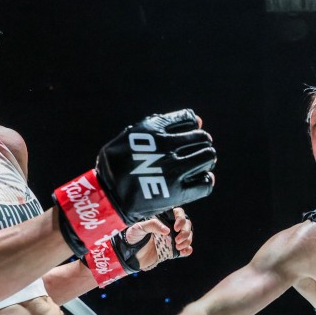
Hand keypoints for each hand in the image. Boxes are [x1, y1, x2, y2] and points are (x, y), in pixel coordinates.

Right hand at [54, 109, 214, 256]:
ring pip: (208, 157)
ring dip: (206, 160)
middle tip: (194, 153)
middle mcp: (167, 148)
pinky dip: (205, 181)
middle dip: (201, 144)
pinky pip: (206, 183)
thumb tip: (197, 120)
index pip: (190, 120)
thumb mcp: (132, 134)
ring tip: (197, 166)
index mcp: (155, 130)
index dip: (191, 128)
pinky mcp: (177, 193)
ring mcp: (173, 170)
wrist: (107, 195)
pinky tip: (197, 180)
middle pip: (202, 138)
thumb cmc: (119, 161)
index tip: (186, 137)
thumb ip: (162, 124)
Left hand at [84, 208, 192, 286]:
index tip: (176, 227)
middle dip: (185, 232)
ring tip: (178, 246)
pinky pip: (185, 249)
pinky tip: (183, 251)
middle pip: (186, 225)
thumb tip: (167, 230)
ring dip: (187, 241)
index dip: (181, 219)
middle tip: (178, 239)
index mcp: (162, 219)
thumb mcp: (139, 227)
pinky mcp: (171, 251)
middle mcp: (169, 228)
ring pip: (187, 236)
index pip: (178, 214)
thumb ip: (152, 225)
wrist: (128, 254)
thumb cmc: (132, 237)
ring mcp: (171, 239)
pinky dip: (187, 250)